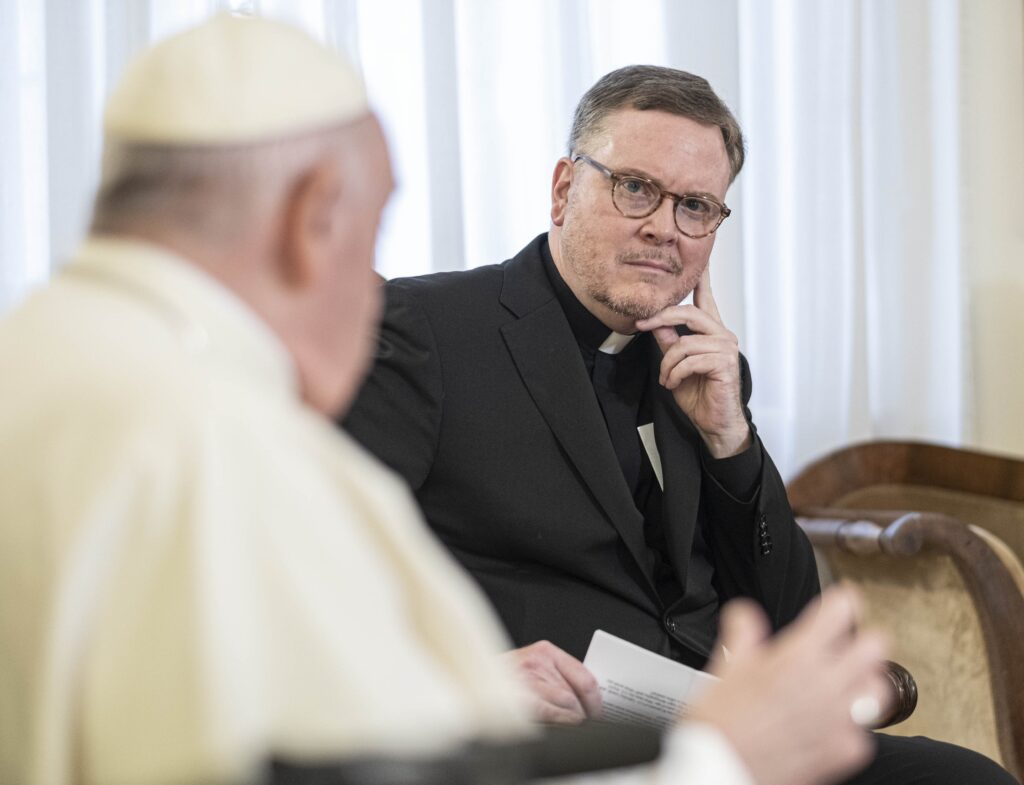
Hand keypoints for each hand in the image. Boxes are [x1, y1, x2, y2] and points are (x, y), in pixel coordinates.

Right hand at [501, 640, 601, 723]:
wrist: (473, 679)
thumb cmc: (504, 678)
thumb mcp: (533, 667)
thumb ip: (557, 677)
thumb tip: (586, 700)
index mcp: (545, 652)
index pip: (584, 676)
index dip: (596, 700)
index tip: (599, 712)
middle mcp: (536, 663)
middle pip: (576, 694)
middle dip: (585, 713)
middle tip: (587, 723)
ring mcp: (526, 680)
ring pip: (566, 705)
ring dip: (574, 720)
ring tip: (573, 725)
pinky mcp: (518, 698)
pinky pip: (550, 713)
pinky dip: (563, 722)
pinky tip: (565, 725)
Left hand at [635, 268, 749, 457]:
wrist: (714, 422)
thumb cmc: (699, 394)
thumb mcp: (675, 364)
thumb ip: (668, 341)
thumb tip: (654, 322)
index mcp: (711, 331)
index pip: (706, 298)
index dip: (701, 278)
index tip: (699, 259)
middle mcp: (722, 335)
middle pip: (689, 312)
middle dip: (661, 317)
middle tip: (641, 324)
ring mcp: (726, 348)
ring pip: (684, 342)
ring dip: (667, 363)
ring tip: (666, 378)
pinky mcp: (725, 363)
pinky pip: (690, 360)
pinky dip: (675, 373)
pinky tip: (674, 383)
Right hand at [689, 586, 888, 784]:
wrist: (722, 770)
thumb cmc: (721, 722)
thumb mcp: (726, 666)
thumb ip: (742, 632)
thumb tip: (744, 614)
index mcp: (798, 655)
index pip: (841, 611)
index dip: (843, 600)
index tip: (841, 600)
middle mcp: (827, 683)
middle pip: (877, 645)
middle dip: (864, 637)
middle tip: (848, 642)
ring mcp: (841, 719)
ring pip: (879, 688)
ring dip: (865, 681)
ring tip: (848, 682)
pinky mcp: (845, 751)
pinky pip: (863, 731)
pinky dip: (850, 726)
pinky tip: (831, 724)